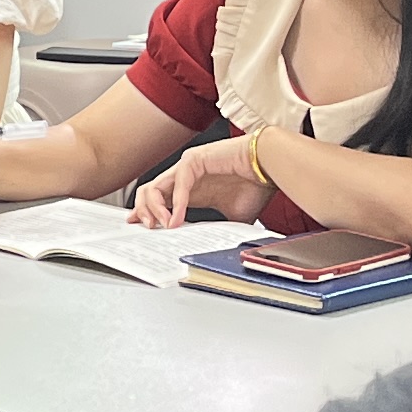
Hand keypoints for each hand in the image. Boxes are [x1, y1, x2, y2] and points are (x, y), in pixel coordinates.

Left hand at [128, 137, 270, 230]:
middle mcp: (183, 179)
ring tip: (162, 226)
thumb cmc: (255, 186)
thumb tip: (219, 253)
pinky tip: (177, 219)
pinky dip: (176, 202)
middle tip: (148, 229)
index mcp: (189, 191)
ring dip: (154, 209)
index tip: (140, 228)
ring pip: (155, 187)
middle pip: (148, 193)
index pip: (157, 201)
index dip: (146, 214)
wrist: (270, 168)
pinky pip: (179, 181)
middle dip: (142, 212)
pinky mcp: (195, 159)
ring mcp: (187, 167)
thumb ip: (220, 231)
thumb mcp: (234, 219)